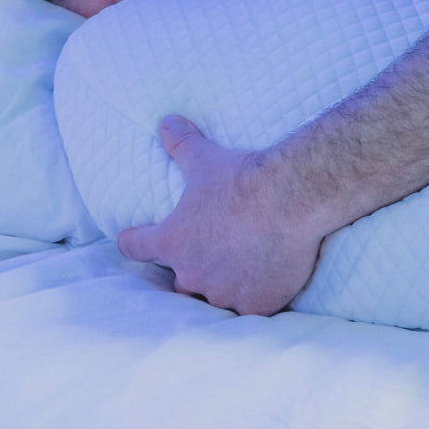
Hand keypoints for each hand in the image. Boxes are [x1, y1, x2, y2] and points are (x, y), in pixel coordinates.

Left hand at [117, 115, 324, 315]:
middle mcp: (191, 273)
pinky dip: (255, 296)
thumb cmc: (243, 179)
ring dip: (225, 285)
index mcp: (171, 242)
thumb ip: (181, 144)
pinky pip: (249, 307)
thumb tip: (165, 121)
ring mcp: (223, 293)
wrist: (291, 198)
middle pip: (180, 280)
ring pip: (216, 297)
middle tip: (216, 250)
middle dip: (194, 268)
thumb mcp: (206, 159)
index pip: (136, 247)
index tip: (136, 239)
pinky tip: (268, 279)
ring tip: (246, 264)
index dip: (136, 241)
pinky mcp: (255, 305)